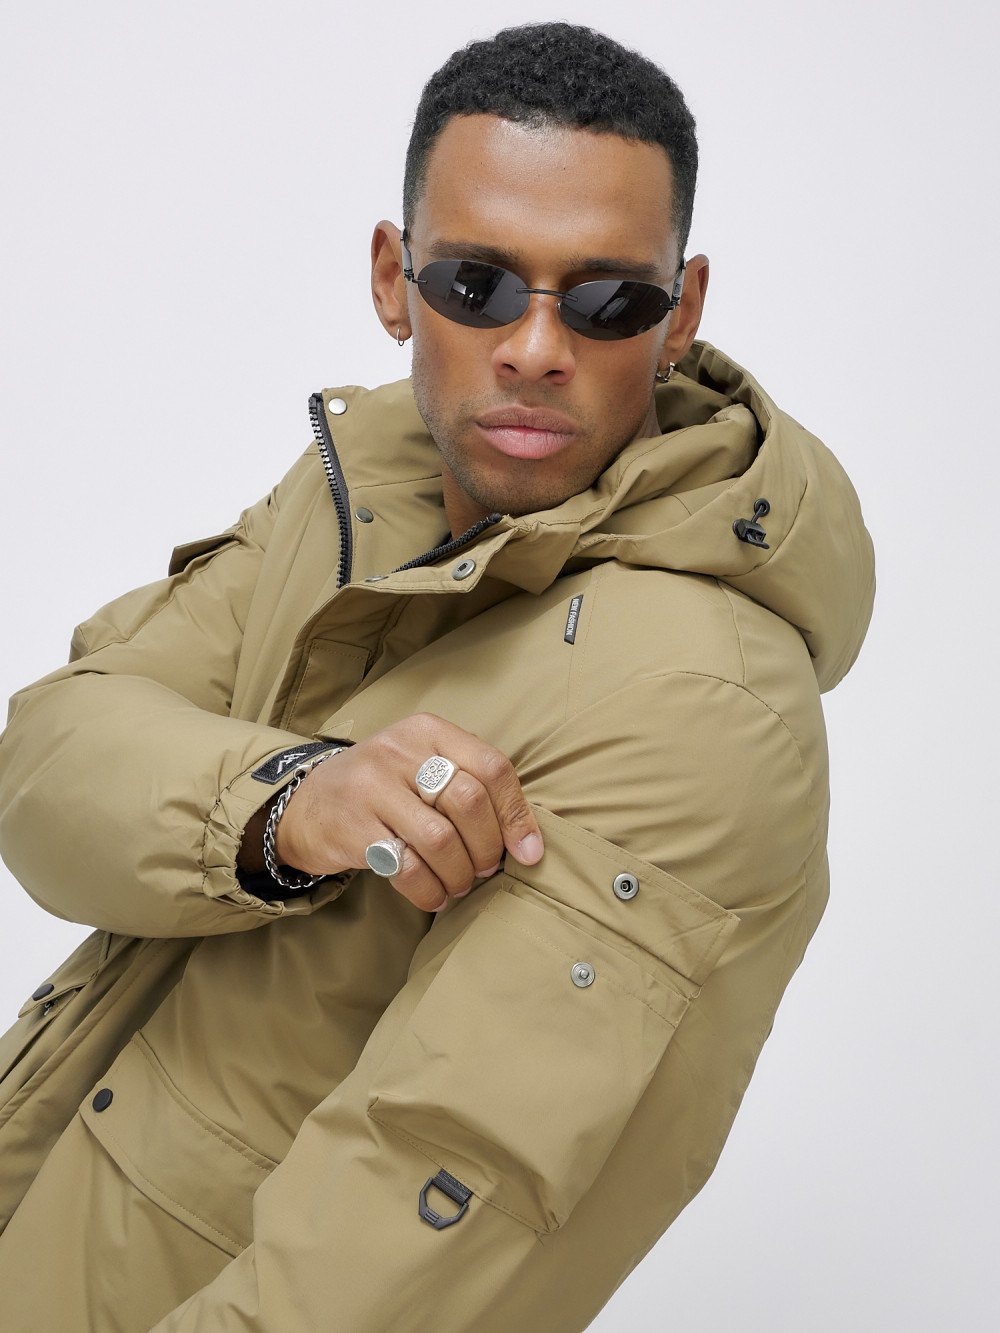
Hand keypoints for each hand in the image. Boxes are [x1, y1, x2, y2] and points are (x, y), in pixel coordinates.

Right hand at [273, 714, 543, 911]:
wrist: (307, 804)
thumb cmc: (384, 789)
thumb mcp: (423, 766)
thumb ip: (472, 787)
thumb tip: (530, 844)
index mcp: (428, 731)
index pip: (492, 767)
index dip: (517, 815)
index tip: (527, 852)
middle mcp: (400, 751)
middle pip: (469, 803)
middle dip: (488, 848)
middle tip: (484, 868)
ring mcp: (372, 787)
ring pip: (441, 840)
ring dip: (459, 874)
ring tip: (458, 885)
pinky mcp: (353, 827)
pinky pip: (407, 867)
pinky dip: (429, 891)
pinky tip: (434, 896)